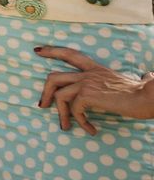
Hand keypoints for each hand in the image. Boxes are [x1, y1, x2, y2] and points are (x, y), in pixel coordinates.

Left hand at [37, 46, 153, 133]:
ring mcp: (87, 83)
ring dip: (61, 114)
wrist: (149, 97)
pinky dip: (80, 122)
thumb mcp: (132, 82)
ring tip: (65, 126)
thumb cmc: (145, 93)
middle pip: (54, 77)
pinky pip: (75, 109)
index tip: (37, 50)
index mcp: (96, 69)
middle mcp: (89, 73)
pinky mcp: (88, 94)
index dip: (52, 51)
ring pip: (59, 95)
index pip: (70, 54)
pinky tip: (91, 129)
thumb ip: (135, 77)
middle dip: (44, 92)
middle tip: (42, 105)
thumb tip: (148, 75)